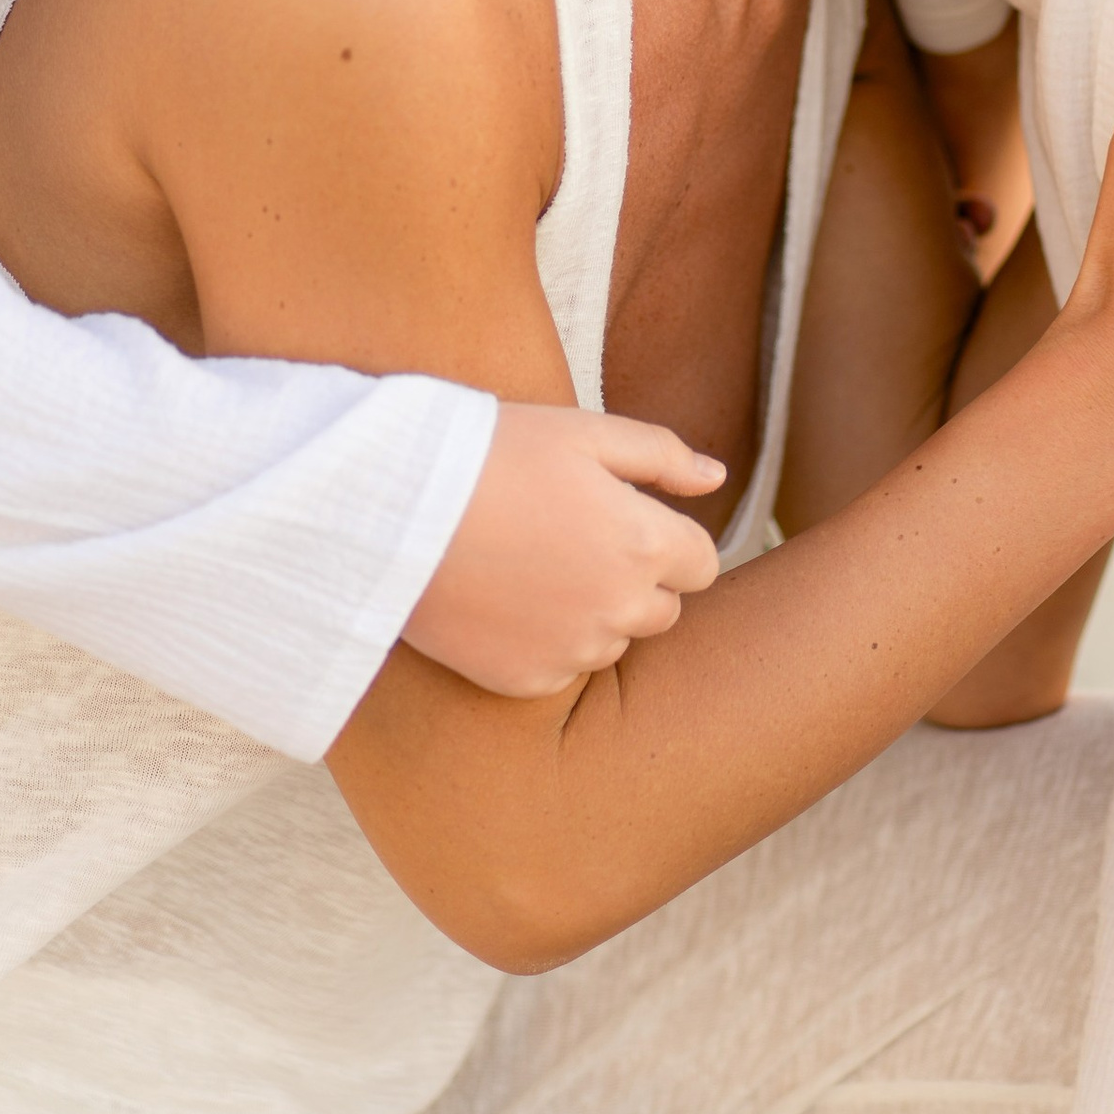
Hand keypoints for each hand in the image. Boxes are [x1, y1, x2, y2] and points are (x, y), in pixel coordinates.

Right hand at [402, 405, 725, 696]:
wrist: (396, 509)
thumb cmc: (492, 454)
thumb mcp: (584, 432)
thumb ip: (663, 456)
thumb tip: (717, 477)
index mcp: (645, 543)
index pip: (701, 565)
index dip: (668, 541)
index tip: (623, 522)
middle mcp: (621, 607)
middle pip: (664, 610)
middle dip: (636, 581)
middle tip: (574, 543)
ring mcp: (574, 650)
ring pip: (613, 642)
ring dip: (594, 615)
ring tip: (533, 569)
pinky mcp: (527, 680)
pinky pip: (562, 669)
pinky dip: (546, 644)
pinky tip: (506, 603)